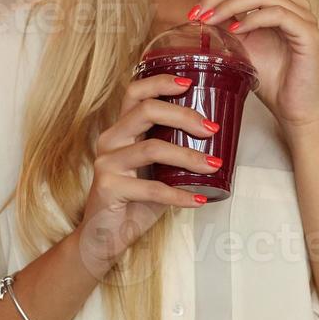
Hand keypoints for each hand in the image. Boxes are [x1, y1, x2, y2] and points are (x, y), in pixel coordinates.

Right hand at [76, 73, 220, 276]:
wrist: (104, 237)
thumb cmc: (134, 200)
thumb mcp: (154, 170)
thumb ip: (172, 150)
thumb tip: (214, 140)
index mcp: (121, 129)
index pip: (135, 92)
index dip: (161, 82)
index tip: (190, 83)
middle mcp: (110, 140)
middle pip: (146, 111)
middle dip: (184, 115)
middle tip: (211, 129)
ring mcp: (107, 163)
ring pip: (153, 148)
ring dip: (189, 157)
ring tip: (213, 165)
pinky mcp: (109, 187)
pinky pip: (152, 189)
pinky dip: (180, 195)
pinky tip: (198, 200)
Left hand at [191, 0, 318, 133]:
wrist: (294, 108)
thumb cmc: (271, 79)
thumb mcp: (241, 46)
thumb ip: (227, 24)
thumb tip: (199, 9)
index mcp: (278, 0)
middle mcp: (293, 2)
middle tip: (197, 12)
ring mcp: (303, 15)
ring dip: (229, 5)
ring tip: (209, 20)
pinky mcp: (308, 32)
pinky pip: (277, 14)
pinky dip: (252, 19)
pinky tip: (235, 30)